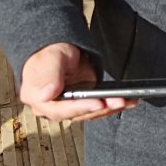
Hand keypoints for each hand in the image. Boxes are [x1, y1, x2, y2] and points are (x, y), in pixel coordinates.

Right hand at [20, 43, 136, 121]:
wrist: (56, 51)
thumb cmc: (49, 55)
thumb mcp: (48, 59)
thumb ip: (49, 76)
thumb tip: (46, 94)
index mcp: (38, 98)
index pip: (60, 110)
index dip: (80, 108)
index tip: (97, 103)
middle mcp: (54, 107)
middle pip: (79, 114)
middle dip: (100, 108)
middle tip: (117, 101)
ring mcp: (69, 107)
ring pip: (91, 113)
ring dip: (110, 108)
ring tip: (126, 100)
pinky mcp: (83, 104)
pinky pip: (98, 108)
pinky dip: (112, 105)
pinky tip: (127, 101)